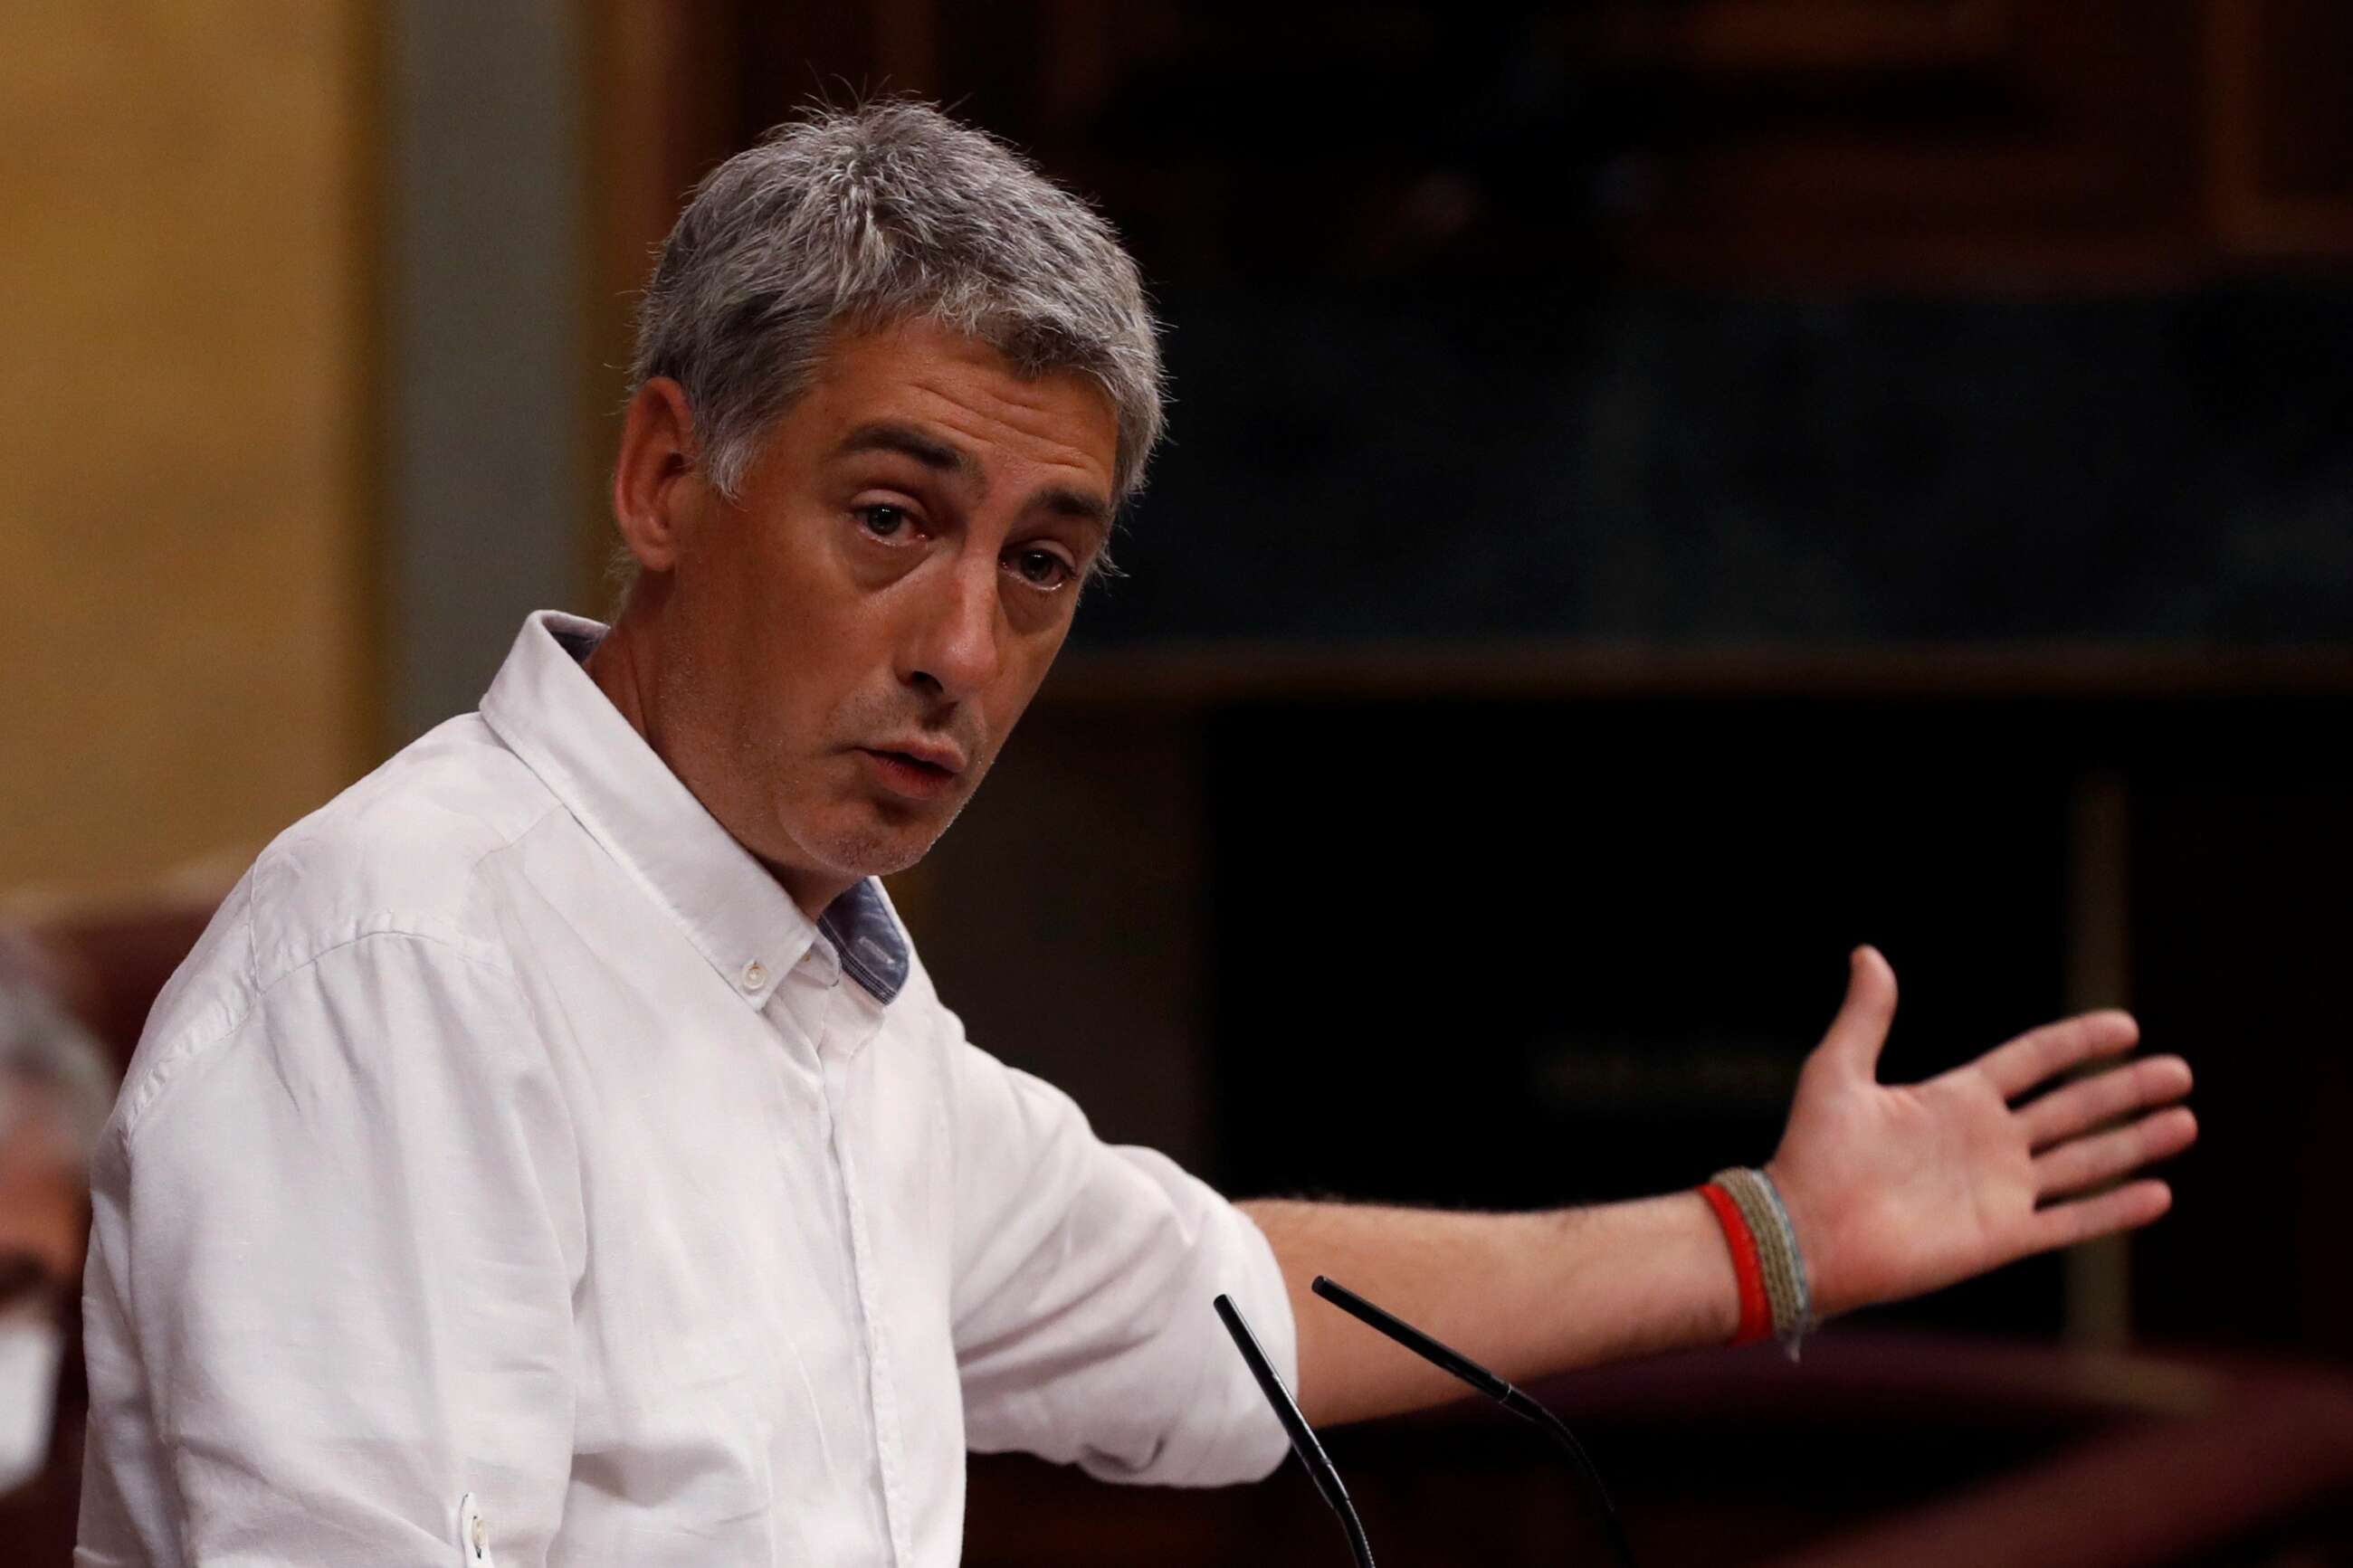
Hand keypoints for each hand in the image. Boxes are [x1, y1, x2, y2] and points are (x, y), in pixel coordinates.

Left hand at [1764, 946, 2195, 1319]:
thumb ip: (1865, 1017)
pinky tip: (2159, 1192)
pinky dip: (2114, 1209)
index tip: (2126, 1025)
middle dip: (2125, 1089)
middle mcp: (1986, 1142)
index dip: (2077, 1042)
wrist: (1804, 1232)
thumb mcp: (1837, 1071)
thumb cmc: (1813, 1153)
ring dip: (2135, 1143)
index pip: (2032, 1062)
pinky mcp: (2001, 1236)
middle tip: (2179, 1072)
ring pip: (2083, 1161)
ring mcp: (1998, 1190)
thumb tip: (1868, 953)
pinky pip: (2071, 1220)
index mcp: (1955, 1099)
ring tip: (2185, 1121)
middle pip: (2072, 1107)